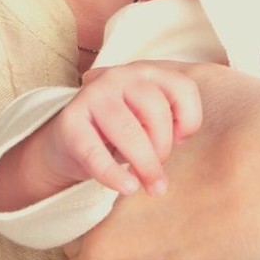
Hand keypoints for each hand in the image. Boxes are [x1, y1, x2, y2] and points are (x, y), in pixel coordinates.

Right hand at [45, 61, 202, 196]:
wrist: (69, 137)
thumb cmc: (120, 130)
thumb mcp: (148, 119)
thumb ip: (169, 122)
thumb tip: (178, 139)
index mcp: (146, 71)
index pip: (183, 87)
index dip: (190, 119)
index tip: (180, 140)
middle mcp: (120, 76)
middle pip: (156, 109)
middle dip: (164, 147)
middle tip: (159, 171)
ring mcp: (93, 95)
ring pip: (129, 130)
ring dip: (145, 163)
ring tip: (149, 186)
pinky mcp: (70, 121)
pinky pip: (96, 153)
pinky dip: (114, 175)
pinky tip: (128, 187)